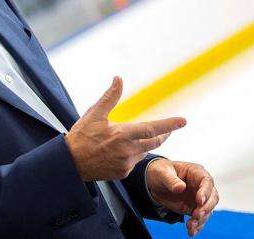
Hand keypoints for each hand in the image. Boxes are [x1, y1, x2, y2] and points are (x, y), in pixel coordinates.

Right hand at [64, 76, 185, 181]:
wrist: (69, 163)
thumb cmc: (81, 137)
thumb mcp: (94, 114)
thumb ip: (110, 97)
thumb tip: (118, 79)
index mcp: (122, 135)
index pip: (152, 128)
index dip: (169, 124)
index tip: (184, 121)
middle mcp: (127, 151)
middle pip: (154, 142)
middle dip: (164, 134)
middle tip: (170, 129)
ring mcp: (125, 164)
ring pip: (144, 151)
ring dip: (145, 143)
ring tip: (138, 137)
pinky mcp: (122, 173)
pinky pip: (134, 162)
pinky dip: (133, 154)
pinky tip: (122, 150)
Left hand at [146, 159, 218, 236]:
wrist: (154, 182)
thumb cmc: (160, 172)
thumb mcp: (162, 173)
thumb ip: (171, 180)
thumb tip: (181, 188)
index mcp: (196, 172)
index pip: (206, 181)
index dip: (205, 191)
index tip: (199, 201)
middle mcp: (200, 185)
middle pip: (212, 197)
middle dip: (206, 208)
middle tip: (196, 215)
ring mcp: (198, 198)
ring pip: (207, 210)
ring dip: (201, 219)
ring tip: (190, 226)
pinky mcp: (193, 208)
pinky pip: (200, 218)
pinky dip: (197, 226)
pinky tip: (191, 232)